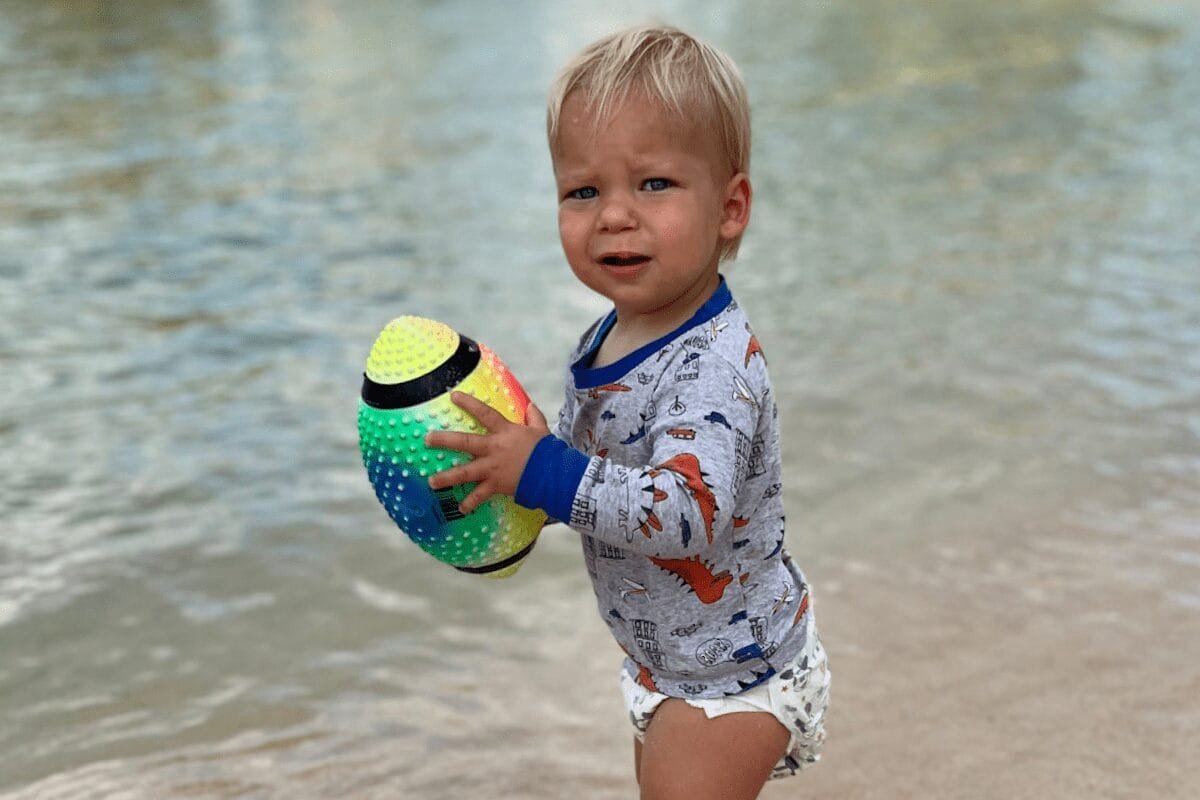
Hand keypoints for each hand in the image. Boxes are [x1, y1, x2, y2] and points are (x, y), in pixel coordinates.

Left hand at [425, 391, 549, 515]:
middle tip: (426, 439)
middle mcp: (494, 448)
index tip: (453, 396)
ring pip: (464, 472)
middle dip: (444, 440)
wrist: (553, 473)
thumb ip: (534, 417)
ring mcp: (492, 468)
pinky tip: (461, 509)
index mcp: (504, 432)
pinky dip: (470, 503)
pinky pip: (480, 496)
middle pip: (465, 442)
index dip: (469, 403)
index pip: (484, 413)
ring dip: (446, 477)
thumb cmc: (547, 451)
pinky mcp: (496, 485)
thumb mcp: (541, 430)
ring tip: (431, 482)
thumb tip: (530, 405)